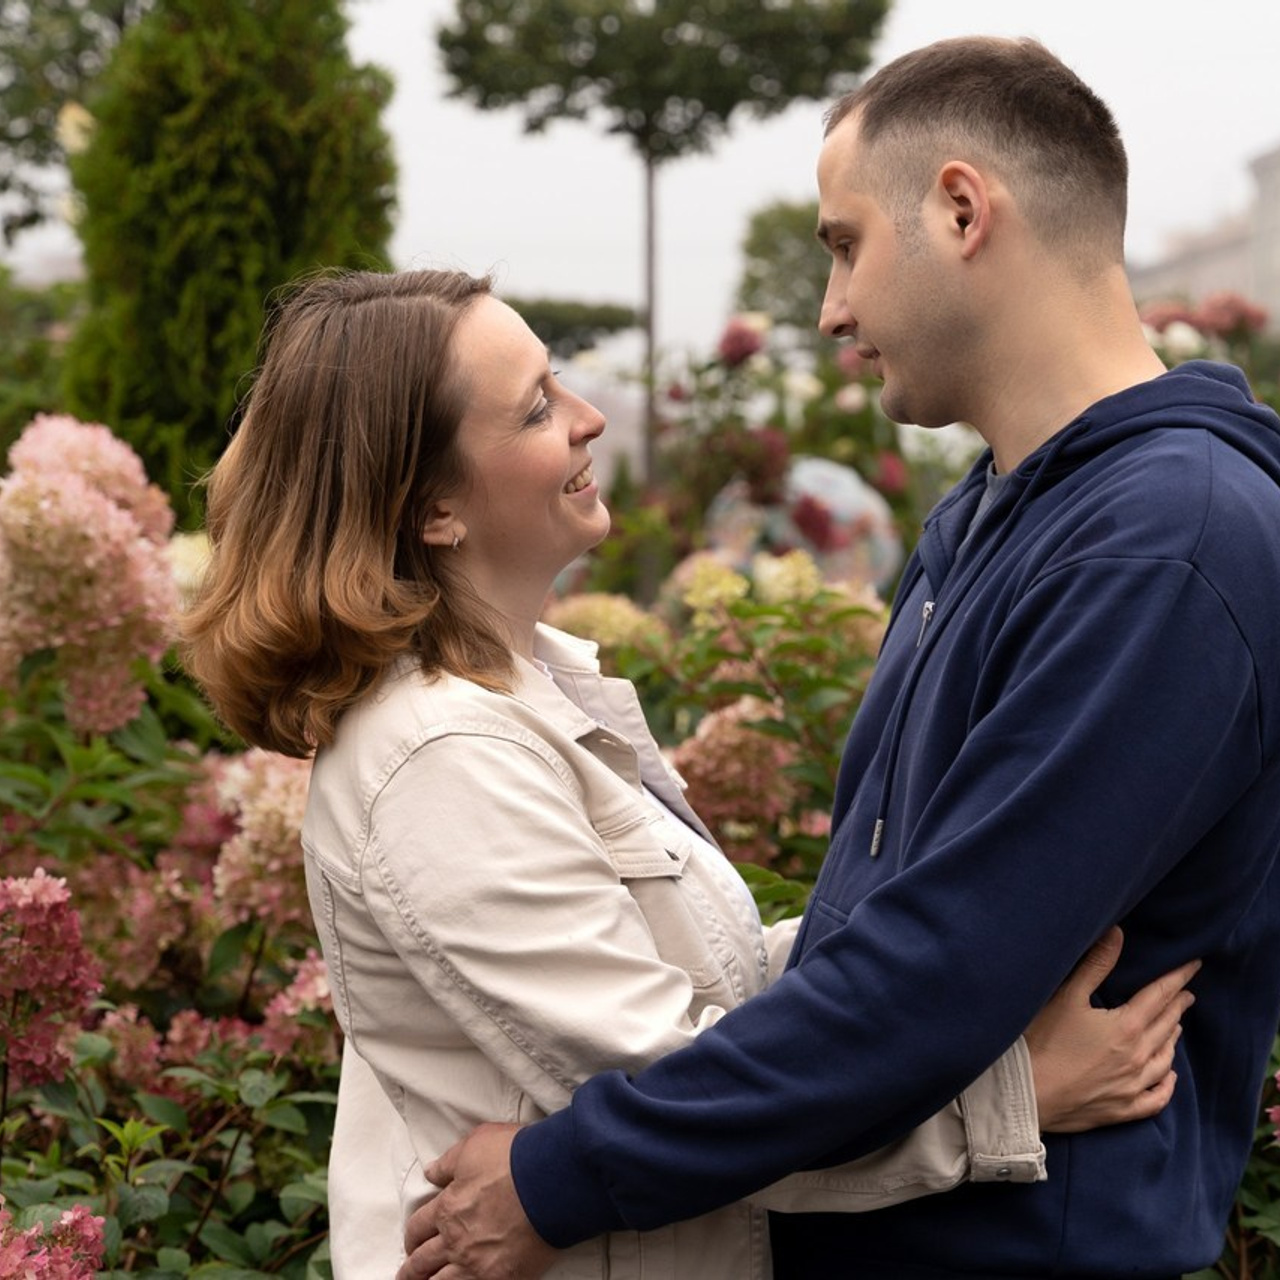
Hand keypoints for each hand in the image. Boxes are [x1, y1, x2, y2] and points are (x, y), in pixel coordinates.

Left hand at [396, 1122, 560, 1279]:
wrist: (550, 1180)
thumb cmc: (514, 1158)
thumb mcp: (475, 1144)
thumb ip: (449, 1162)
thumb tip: (431, 1172)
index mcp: (447, 1208)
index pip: (418, 1226)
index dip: (412, 1235)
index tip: (412, 1241)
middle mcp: (455, 1240)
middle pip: (422, 1261)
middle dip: (412, 1270)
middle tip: (407, 1275)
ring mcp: (476, 1263)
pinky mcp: (501, 1278)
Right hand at [1025, 926, 1199, 1132]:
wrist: (1026, 1093)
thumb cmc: (1042, 1041)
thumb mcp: (1067, 996)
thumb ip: (1095, 965)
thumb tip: (1117, 933)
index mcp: (1126, 1027)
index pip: (1161, 995)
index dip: (1178, 978)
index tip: (1193, 965)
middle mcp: (1138, 1057)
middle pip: (1166, 1025)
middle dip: (1177, 1005)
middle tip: (1185, 993)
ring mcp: (1133, 1086)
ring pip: (1165, 1058)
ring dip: (1173, 1038)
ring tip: (1175, 1025)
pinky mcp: (1123, 1109)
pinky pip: (1157, 1098)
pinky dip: (1168, 1084)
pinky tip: (1169, 1075)